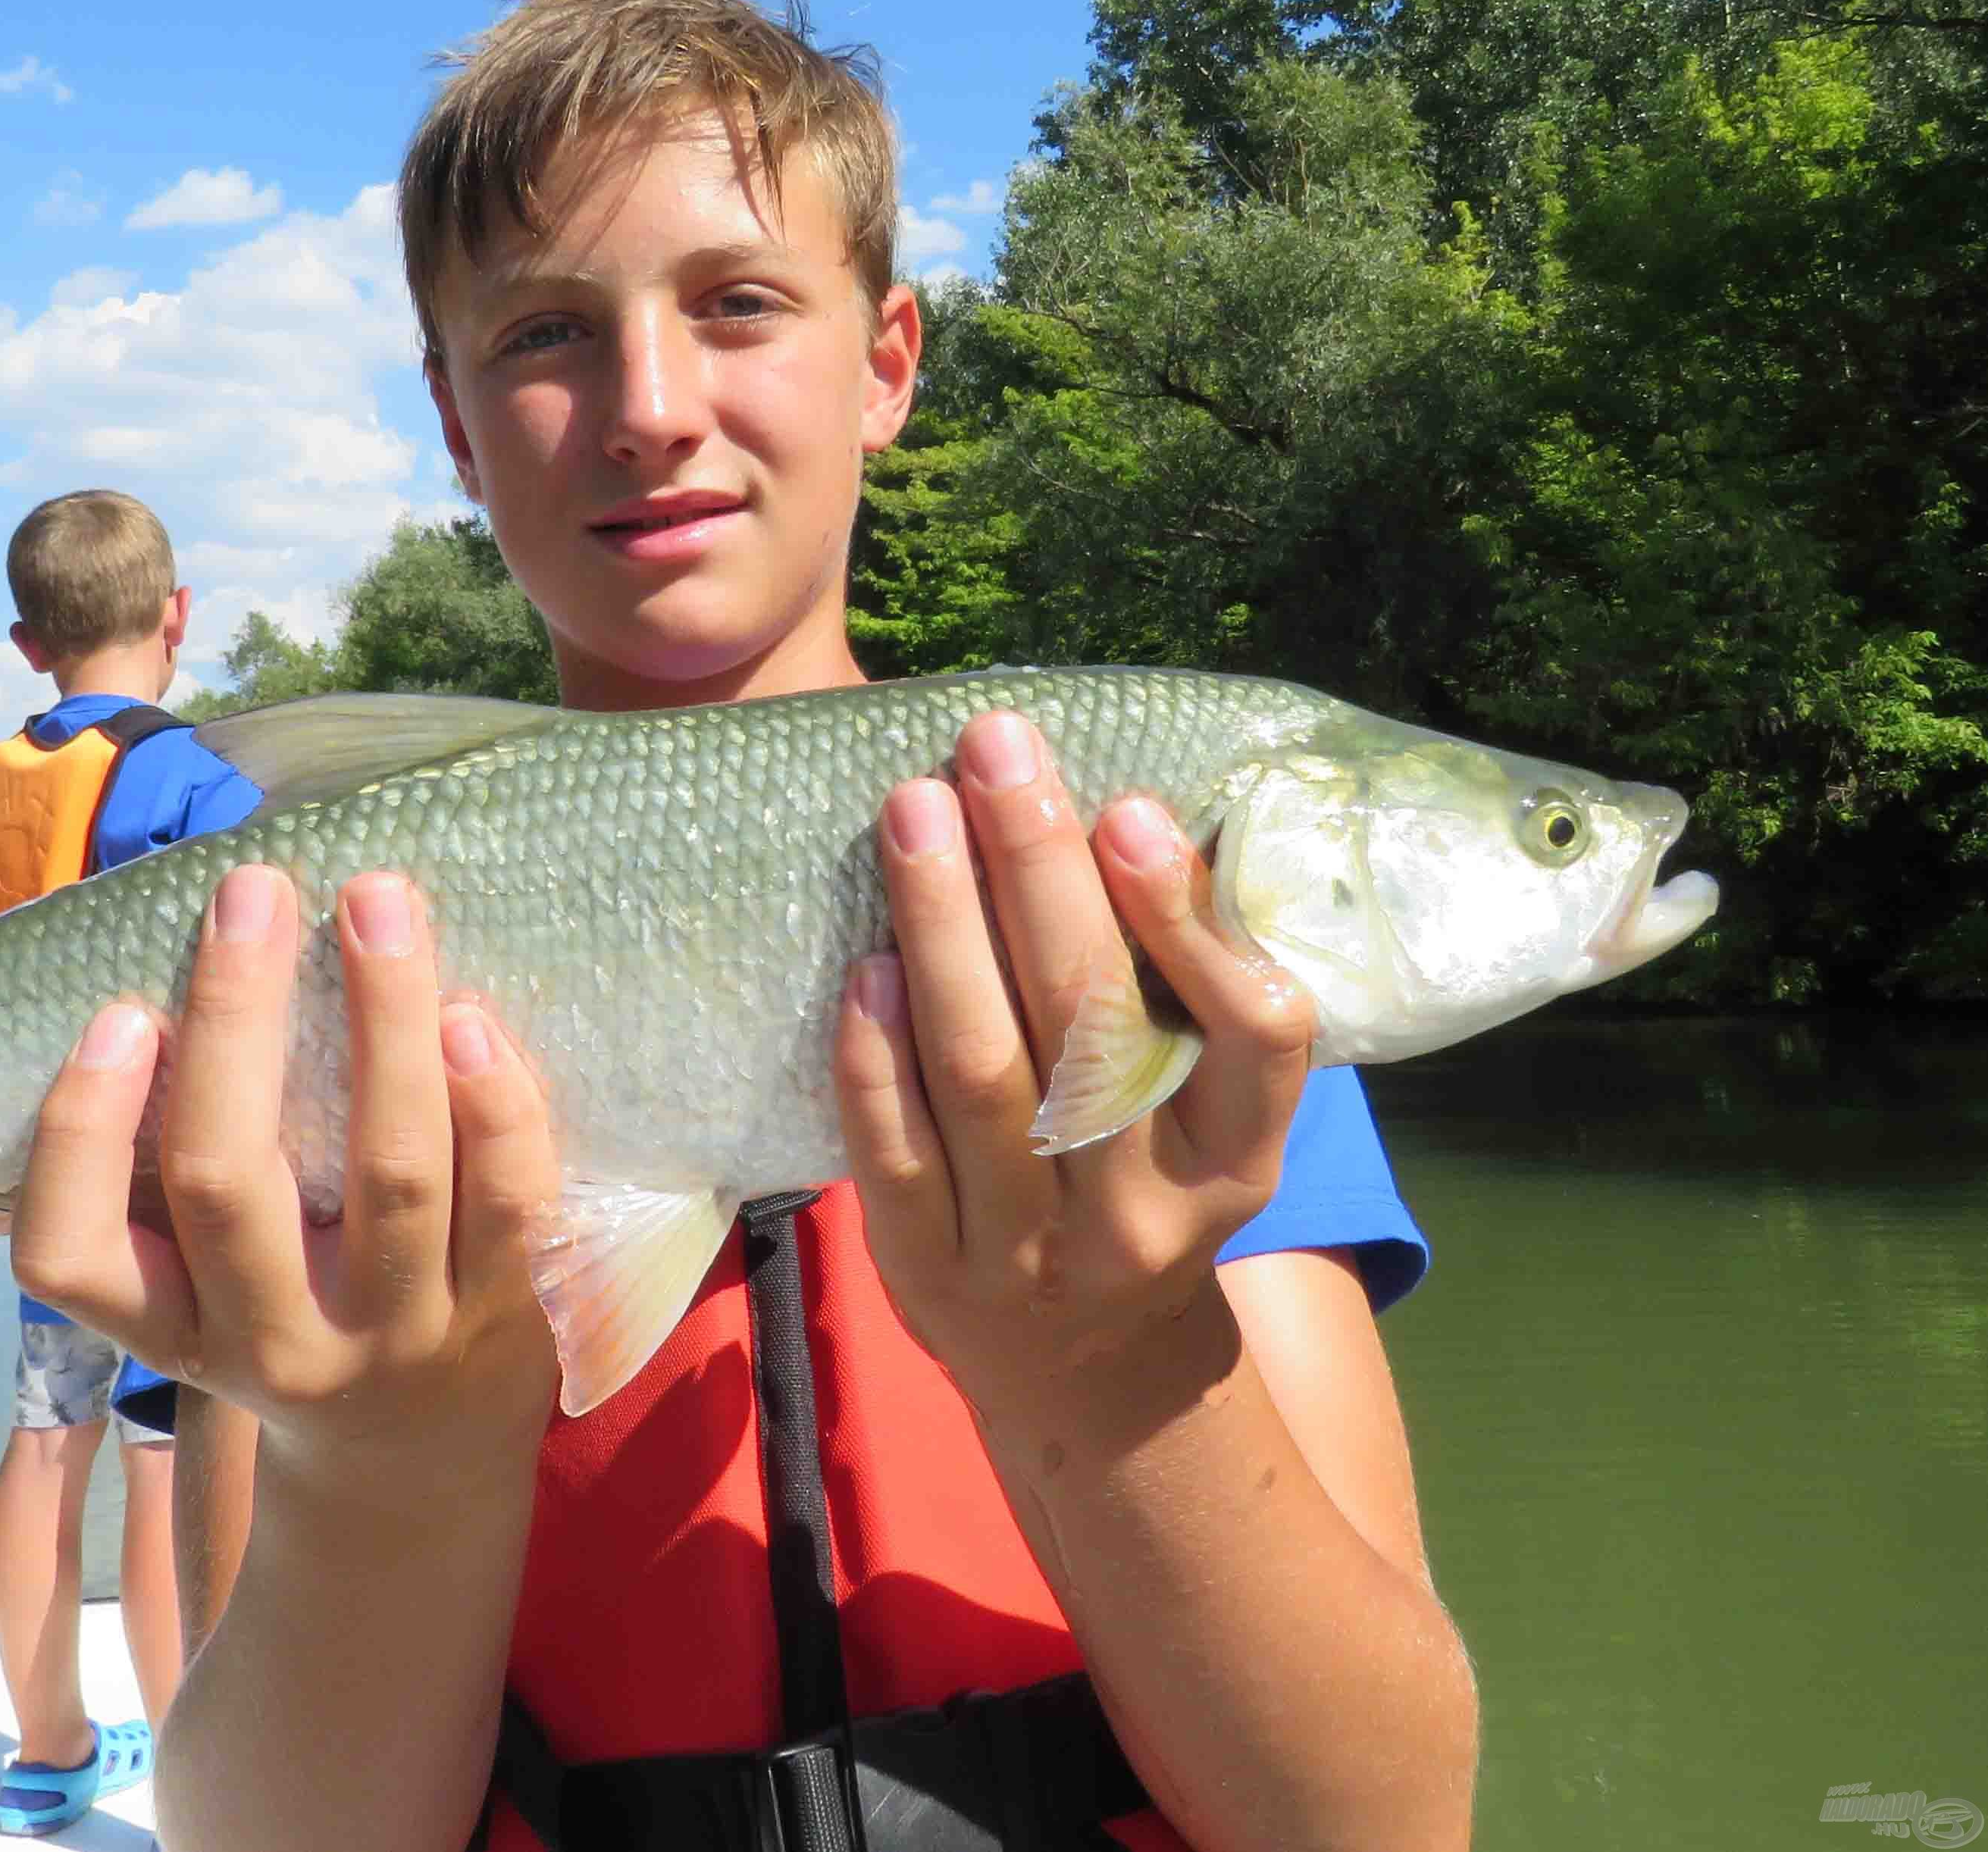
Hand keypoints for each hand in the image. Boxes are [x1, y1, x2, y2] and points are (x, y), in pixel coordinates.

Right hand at [10, 863, 563, 1497]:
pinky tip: (472, 1015)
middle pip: (228, 1183)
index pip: (70, 1254)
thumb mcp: (199, 1285)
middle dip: (236, 1020)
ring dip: (386, 1025)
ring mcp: (397, 1335)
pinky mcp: (509, 1317)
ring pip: (391, 1174)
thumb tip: (146, 980)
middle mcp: (271, 1341)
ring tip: (378, 905)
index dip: (80, 1133)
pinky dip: (497, 1104)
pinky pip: (512, 1201)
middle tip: (253, 888)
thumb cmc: (285, 1320)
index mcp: (170, 1326)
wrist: (415, 1470)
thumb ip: (161, 1172)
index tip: (117, 1010)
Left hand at [836, 710, 1316, 1422]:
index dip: (1186, 921)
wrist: (1083, 1370)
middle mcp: (1144, 1212)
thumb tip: (1127, 819)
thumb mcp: (1208, 1111)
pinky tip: (866, 963)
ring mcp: (1030, 1251)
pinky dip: (878, 1055)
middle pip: (1093, 1029)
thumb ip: (1189, 989)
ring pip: (986, 1078)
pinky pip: (895, 1154)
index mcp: (1238, 1160)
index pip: (1251, 1038)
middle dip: (1038, 873)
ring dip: (944, 931)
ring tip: (916, 812)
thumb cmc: (1141, 1183)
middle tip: (993, 746)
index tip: (1128, 808)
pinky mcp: (926, 1273)